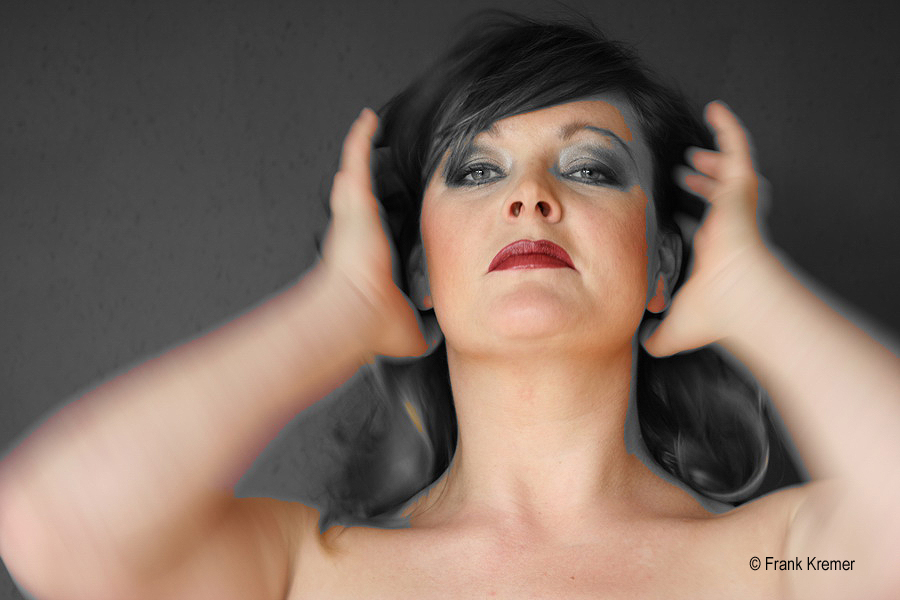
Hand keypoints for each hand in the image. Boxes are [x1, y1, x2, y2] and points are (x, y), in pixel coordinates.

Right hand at [320, 108, 427, 358]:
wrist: (358, 314)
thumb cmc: (375, 323)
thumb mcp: (411, 327)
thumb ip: (425, 330)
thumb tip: (440, 343)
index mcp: (373, 255)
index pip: (383, 227)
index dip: (388, 215)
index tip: (396, 208)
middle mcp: (360, 231)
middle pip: (365, 196)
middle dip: (372, 177)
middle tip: (382, 158)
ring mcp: (353, 213)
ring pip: (358, 173)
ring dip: (363, 152)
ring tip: (371, 128)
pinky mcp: (352, 199)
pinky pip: (356, 159)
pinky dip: (359, 137)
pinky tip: (368, 118)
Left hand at [642, 101, 776, 356]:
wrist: (739, 300)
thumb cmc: (715, 313)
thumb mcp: (675, 326)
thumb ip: (657, 336)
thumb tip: (642, 348)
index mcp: (714, 249)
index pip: (703, 224)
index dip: (692, 212)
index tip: (677, 205)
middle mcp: (727, 225)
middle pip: (717, 196)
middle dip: (703, 182)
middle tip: (688, 170)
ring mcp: (736, 205)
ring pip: (727, 172)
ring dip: (713, 158)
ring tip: (696, 150)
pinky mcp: (742, 189)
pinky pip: (737, 147)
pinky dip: (729, 127)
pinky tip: (716, 108)